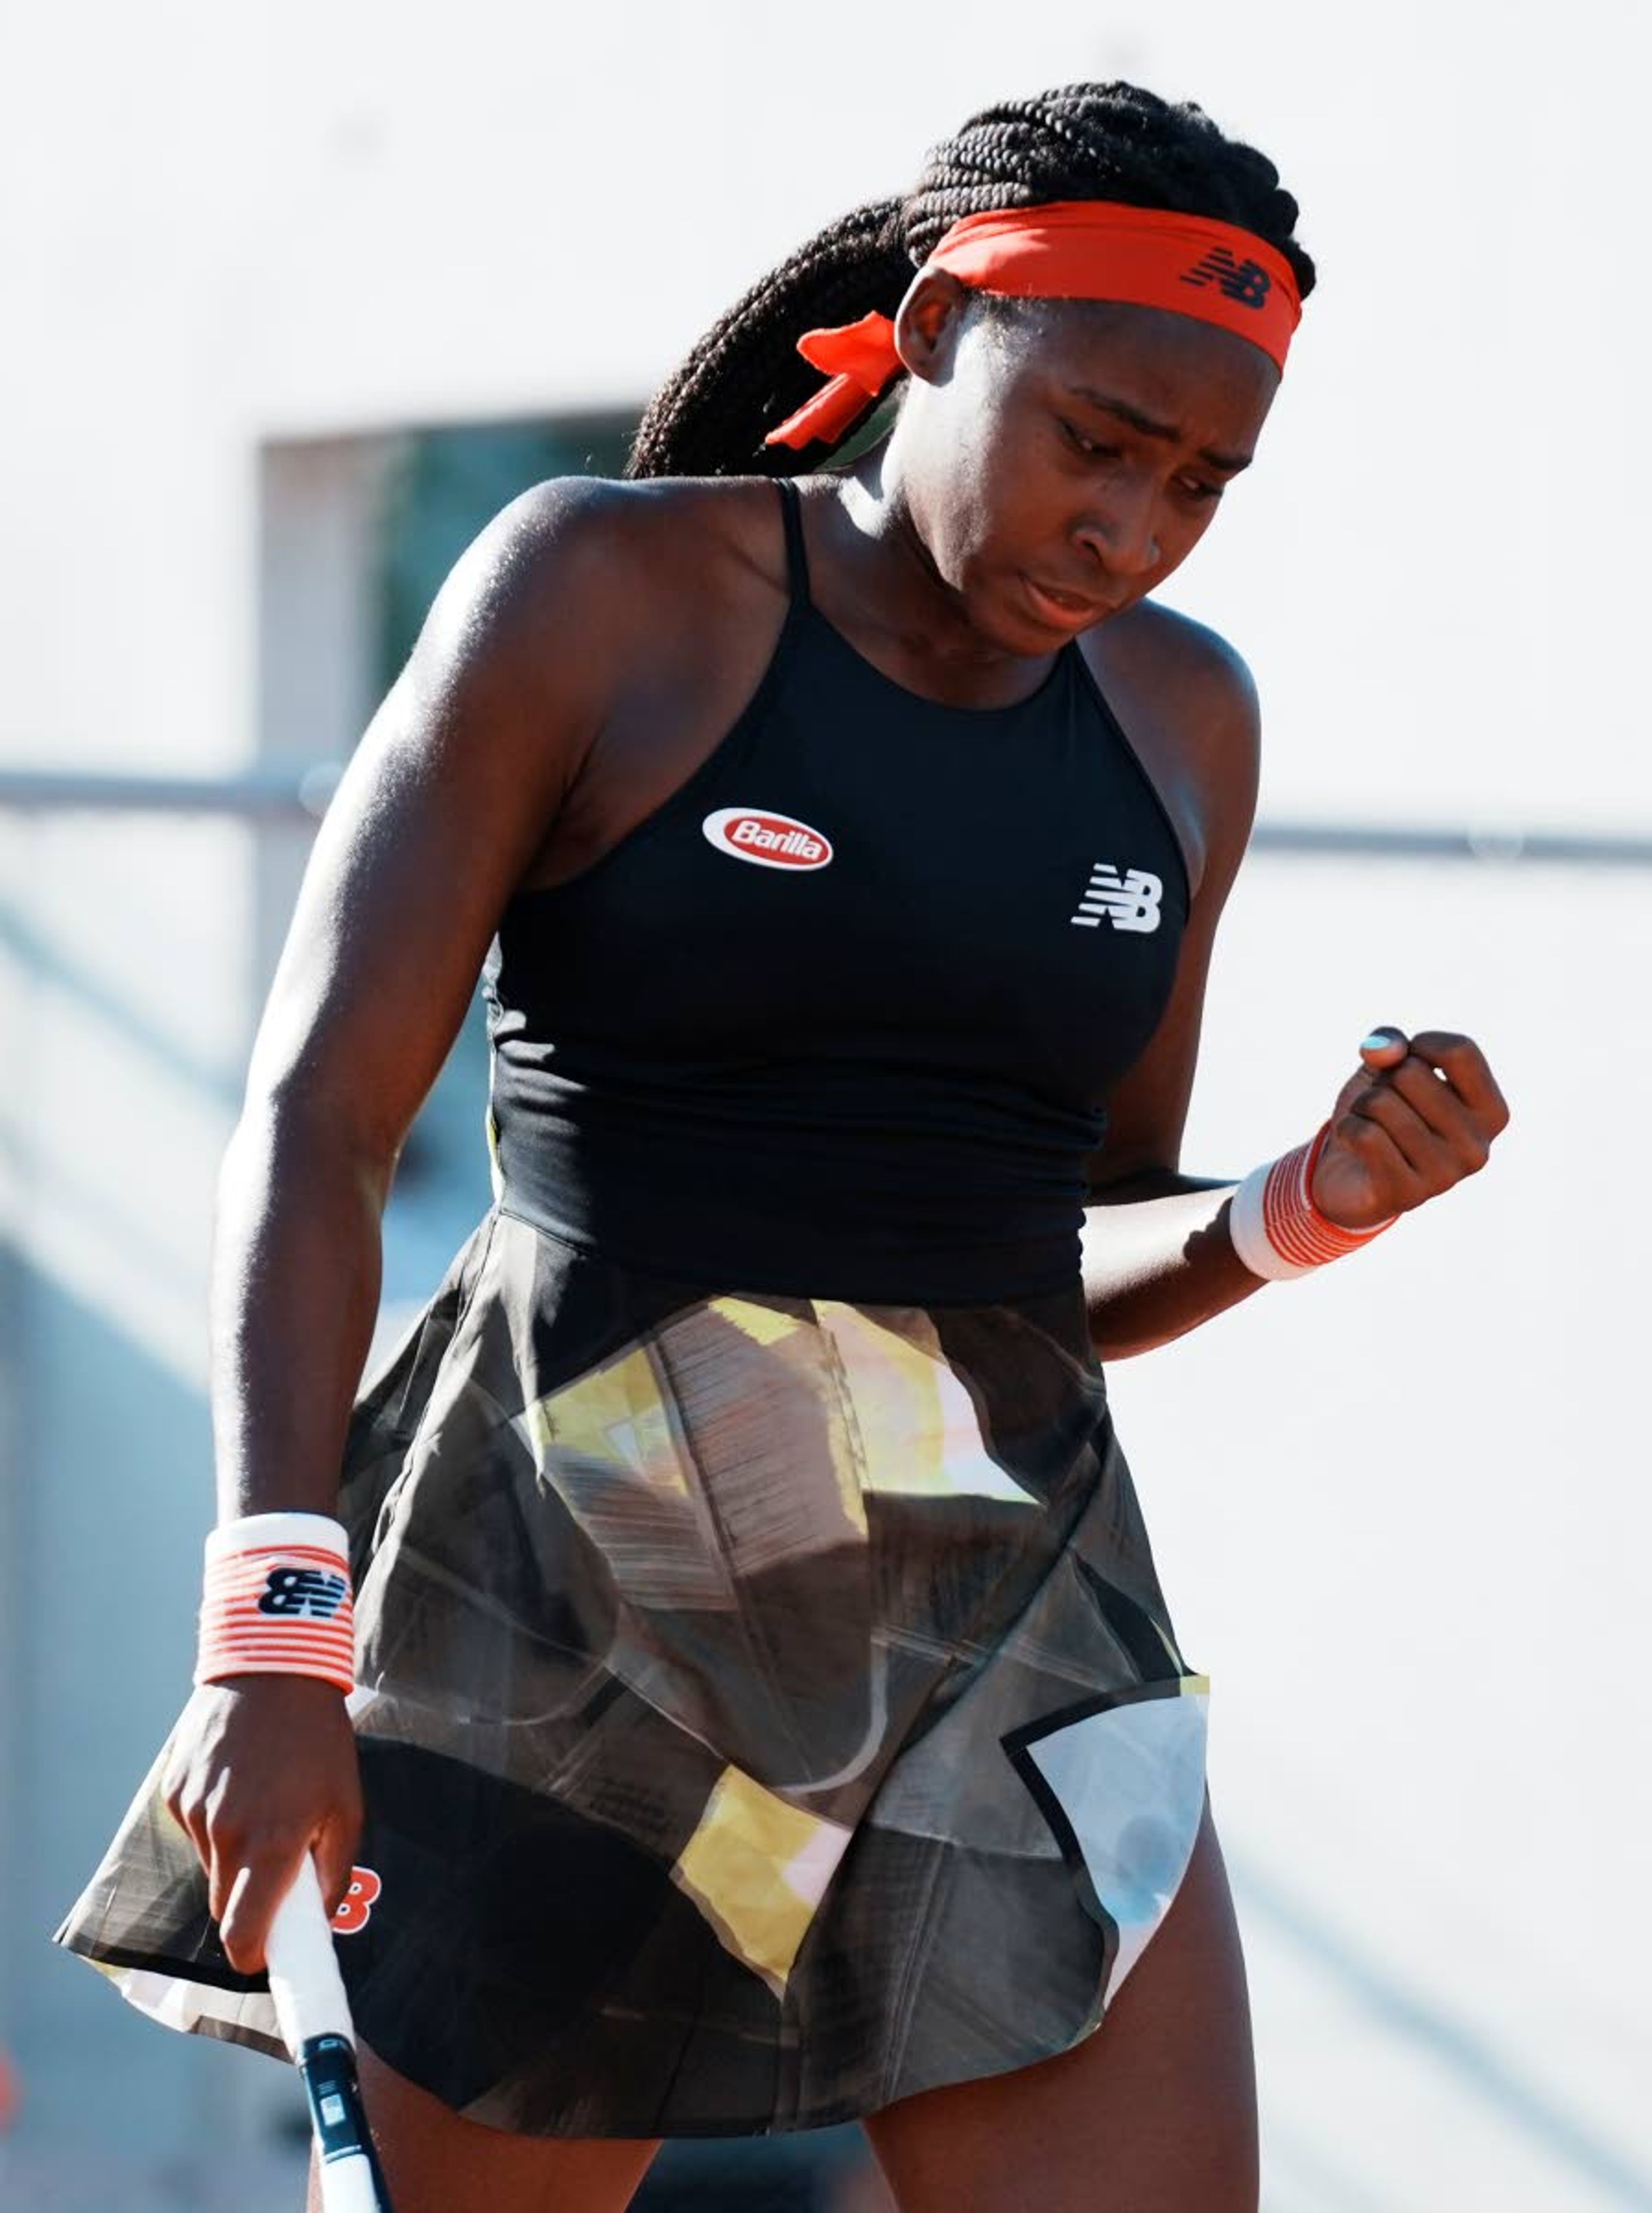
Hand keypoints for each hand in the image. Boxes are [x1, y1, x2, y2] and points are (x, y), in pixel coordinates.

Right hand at [161, 1676, 362, 1973]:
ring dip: (233, 1855)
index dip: (252, 1954)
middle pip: (225, 1904)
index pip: (244, 1931)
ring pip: (210, 1866)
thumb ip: (334, 1870)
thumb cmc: (319, 1741)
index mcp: (272, 1842)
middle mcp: (226, 1833)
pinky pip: (194, 1831)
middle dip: (248, 1901)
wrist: (271, 1670)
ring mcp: (194, 1812)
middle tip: (276, 1869)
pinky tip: (237, 1783)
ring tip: (262, 1806)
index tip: (264, 1954)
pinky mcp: (174, 1791)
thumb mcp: (347, 1804)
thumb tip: (320, 1920)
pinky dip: (214, 1822)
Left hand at [1310, 1026, 1509, 1229]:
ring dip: (1362, 1105)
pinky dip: (1347, 1128)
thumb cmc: (1385, 1113)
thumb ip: (1391, 1042)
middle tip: (1386, 1106)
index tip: (1409, 1063)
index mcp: (1492, 1113)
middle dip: (1384, 1080)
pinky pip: (1364, 1134)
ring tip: (1371, 1124)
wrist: (1353, 1175)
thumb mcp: (1389, 1066)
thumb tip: (1386, 1049)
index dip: (1422, 1045)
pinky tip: (1355, 1144)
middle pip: (1412, 1074)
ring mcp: (1445, 1175)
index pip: (1461, 1051)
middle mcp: (1477, 1147)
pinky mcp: (1406, 1193)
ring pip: (1381, 1103)